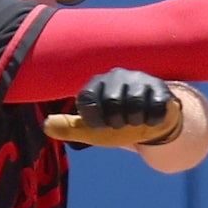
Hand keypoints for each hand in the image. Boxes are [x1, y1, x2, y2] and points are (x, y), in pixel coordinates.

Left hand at [42, 68, 183, 145]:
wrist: (148, 125)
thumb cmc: (115, 124)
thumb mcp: (89, 130)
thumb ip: (68, 128)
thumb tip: (47, 125)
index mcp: (95, 85)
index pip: (87, 100)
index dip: (95, 120)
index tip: (101, 126)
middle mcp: (115, 76)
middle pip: (114, 103)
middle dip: (117, 122)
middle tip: (121, 123)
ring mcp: (139, 80)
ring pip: (135, 105)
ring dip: (135, 122)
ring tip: (135, 120)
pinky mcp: (160, 87)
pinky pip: (155, 108)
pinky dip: (152, 121)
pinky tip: (150, 119)